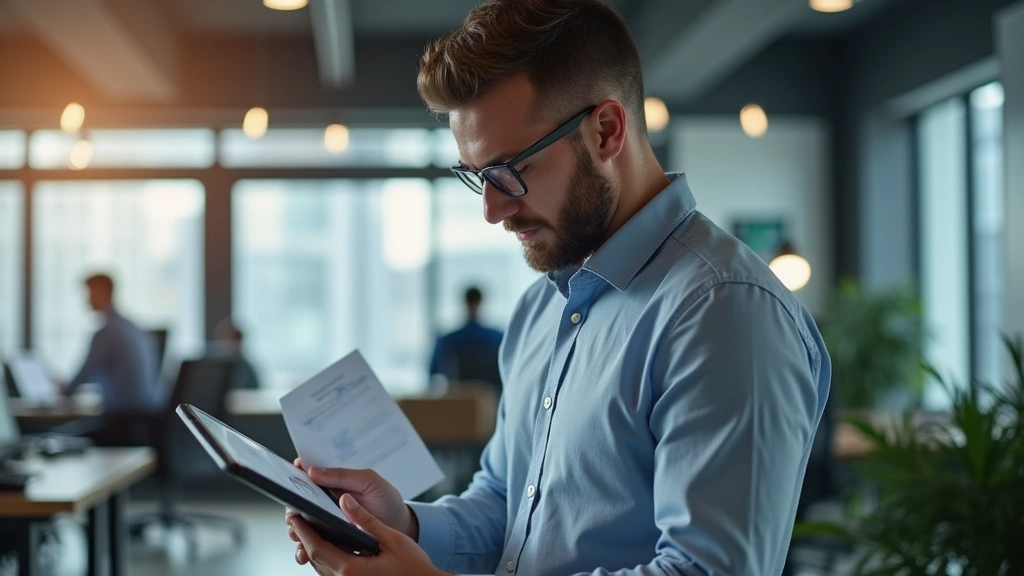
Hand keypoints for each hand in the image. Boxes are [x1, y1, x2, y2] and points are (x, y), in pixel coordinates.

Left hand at [287, 494, 448, 575]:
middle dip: (303, 537)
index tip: (294, 516)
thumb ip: (365, 519)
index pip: (317, 547)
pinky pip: (331, 573)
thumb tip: (345, 500)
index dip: (303, 530)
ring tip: (308, 529)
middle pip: (315, 557)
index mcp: (351, 569)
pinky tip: (328, 546)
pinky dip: (325, 558)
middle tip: (296, 518)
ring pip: (321, 567)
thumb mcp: (391, 539)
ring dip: (313, 548)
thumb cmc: (413, 566)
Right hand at [291, 458, 418, 539]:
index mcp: (333, 481)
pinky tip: (305, 552)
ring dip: (295, 529)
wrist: (399, 525)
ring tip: (297, 534)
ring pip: (301, 524)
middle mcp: (325, 500)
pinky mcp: (329, 539)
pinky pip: (312, 544)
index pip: (309, 473)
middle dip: (292, 505)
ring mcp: (325, 520)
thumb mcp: (369, 481)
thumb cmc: (385, 499)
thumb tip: (314, 471)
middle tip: (293, 513)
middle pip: (299, 500)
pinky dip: (304, 549)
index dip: (297, 470)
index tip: (293, 472)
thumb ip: (343, 475)